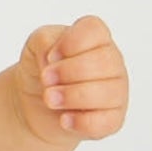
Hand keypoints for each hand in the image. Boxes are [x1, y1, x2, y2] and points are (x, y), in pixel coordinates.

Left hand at [13, 15, 128, 144]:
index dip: (70, 42)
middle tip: (45, 80)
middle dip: (68, 72)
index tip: (50, 56)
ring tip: (49, 99)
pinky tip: (64, 119)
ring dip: (71, 96)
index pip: (94, 29)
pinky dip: (81, 121)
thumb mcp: (35, 45)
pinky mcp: (113, 119)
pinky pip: (106, 121)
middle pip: (103, 61)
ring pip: (106, 93)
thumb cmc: (42, 68)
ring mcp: (116, 91)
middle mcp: (112, 62)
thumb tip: (54, 60)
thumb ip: (44, 41)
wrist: (35, 103)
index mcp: (96, 38)